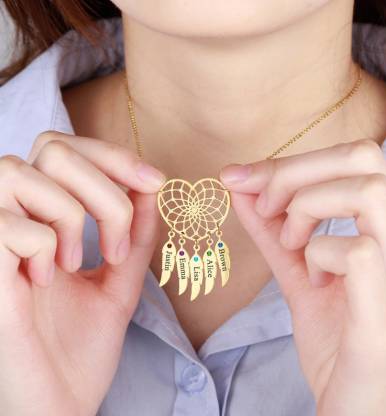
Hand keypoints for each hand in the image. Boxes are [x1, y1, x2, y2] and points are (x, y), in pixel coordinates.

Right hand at [0, 131, 164, 414]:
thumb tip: (151, 187)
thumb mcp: (120, 282)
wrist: (56, 406)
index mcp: (45, 219)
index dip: (113, 154)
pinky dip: (40, 243)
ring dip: (68, 214)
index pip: (66, 149)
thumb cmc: (81, 348)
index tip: (155, 182)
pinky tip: (43, 279)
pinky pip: (5, 222)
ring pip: (19, 172)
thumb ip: (135, 235)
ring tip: (75, 261)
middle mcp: (14, 218)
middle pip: (51, 148)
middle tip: (116, 243)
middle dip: (104, 188)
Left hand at [220, 139, 385, 415]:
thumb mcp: (298, 274)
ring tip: (291, 243)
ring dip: (309, 208)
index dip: (291, 160)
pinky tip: (314, 280)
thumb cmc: (338, 341)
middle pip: (362, 158)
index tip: (241, 179)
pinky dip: (318, 254)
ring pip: (368, 193)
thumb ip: (271, 231)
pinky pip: (357, 253)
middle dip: (295, 172)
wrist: (363, 410)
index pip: (353, 156)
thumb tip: (240, 186)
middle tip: (266, 206)